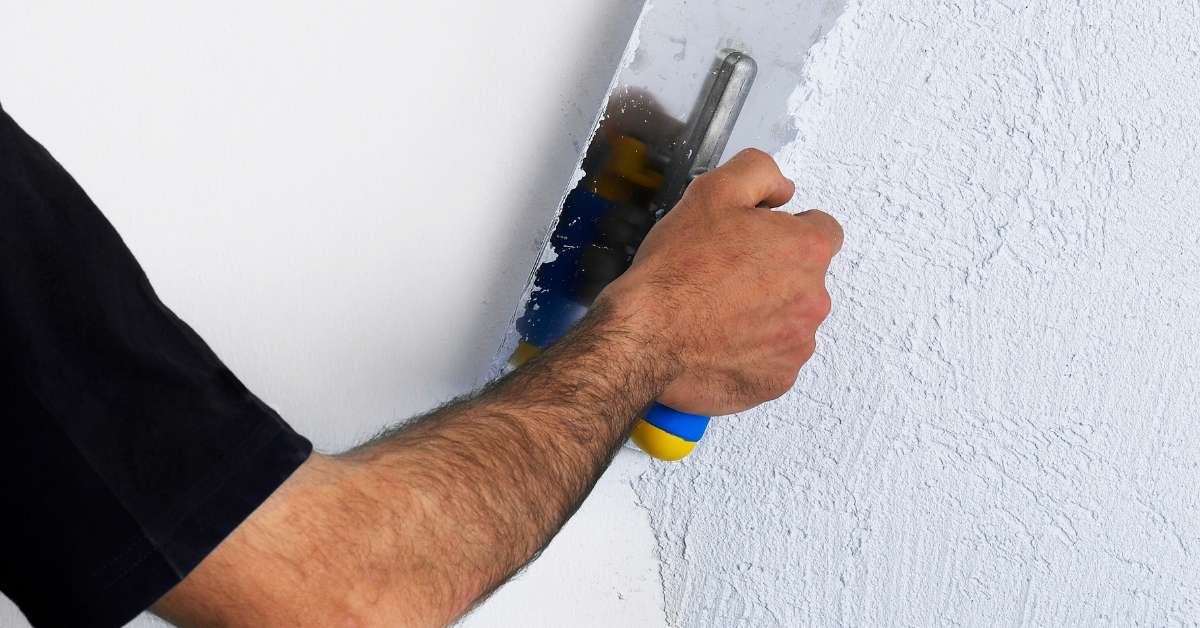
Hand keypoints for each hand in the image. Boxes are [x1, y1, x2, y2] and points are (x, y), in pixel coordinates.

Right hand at [601, 148, 842, 415]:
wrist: (645, 337)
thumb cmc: (676, 270)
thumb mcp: (712, 191)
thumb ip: (759, 173)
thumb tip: (782, 189)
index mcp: (806, 250)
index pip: (822, 230)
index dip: (788, 230)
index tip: (759, 240)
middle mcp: (813, 299)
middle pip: (804, 279)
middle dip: (774, 274)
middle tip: (726, 274)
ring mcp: (797, 345)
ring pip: (789, 321)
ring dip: (764, 315)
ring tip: (717, 311)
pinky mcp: (777, 380)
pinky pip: (772, 360)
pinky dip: (751, 352)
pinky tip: (717, 341)